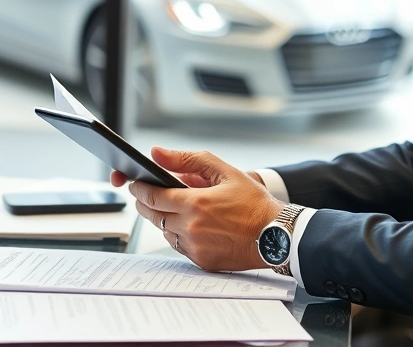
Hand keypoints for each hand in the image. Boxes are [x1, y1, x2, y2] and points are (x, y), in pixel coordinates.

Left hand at [122, 147, 284, 271]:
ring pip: (163, 231)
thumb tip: (157, 153)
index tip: (136, 182)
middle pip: (151, 215)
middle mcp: (191, 228)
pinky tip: (191, 224)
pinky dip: (178, 234)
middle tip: (150, 193)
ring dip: (163, 218)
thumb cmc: (254, 202)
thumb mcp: (224, 171)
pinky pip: (178, 246)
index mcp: (195, 204)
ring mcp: (195, 247)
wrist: (277, 235)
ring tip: (177, 207)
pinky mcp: (201, 260)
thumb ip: (187, 159)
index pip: (151, 196)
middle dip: (146, 202)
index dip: (138, 188)